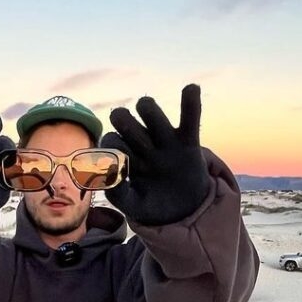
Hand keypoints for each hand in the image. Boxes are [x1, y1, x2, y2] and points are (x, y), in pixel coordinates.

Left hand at [100, 84, 211, 225]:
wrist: (183, 213)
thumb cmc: (152, 205)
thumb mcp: (132, 204)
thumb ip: (117, 193)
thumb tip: (110, 174)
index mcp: (126, 156)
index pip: (111, 141)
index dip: (110, 147)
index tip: (119, 165)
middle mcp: (142, 143)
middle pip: (125, 120)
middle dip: (124, 123)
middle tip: (133, 141)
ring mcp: (165, 141)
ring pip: (151, 112)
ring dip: (148, 110)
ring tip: (152, 124)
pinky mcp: (187, 143)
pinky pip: (190, 118)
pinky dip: (190, 103)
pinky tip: (190, 89)